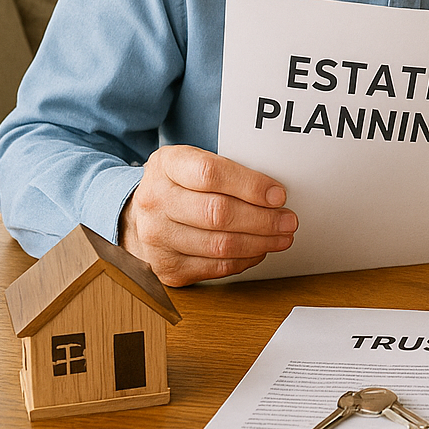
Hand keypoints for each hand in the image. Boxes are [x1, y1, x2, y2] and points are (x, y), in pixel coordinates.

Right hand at [118, 145, 296, 286]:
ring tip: (282, 237)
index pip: (211, 174)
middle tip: (288, 220)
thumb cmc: (179, 185)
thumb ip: (228, 169)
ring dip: (260, 242)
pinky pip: (216, 267)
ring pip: (220, 245)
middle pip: (218, 213)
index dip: (250, 186)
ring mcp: (158, 237)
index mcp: (167, 165)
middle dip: (263, 220)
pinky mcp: (167, 267)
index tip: (278, 195)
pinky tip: (259, 250)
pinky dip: (245, 260)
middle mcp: (156, 201)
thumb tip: (274, 191)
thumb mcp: (193, 161)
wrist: (139, 217)